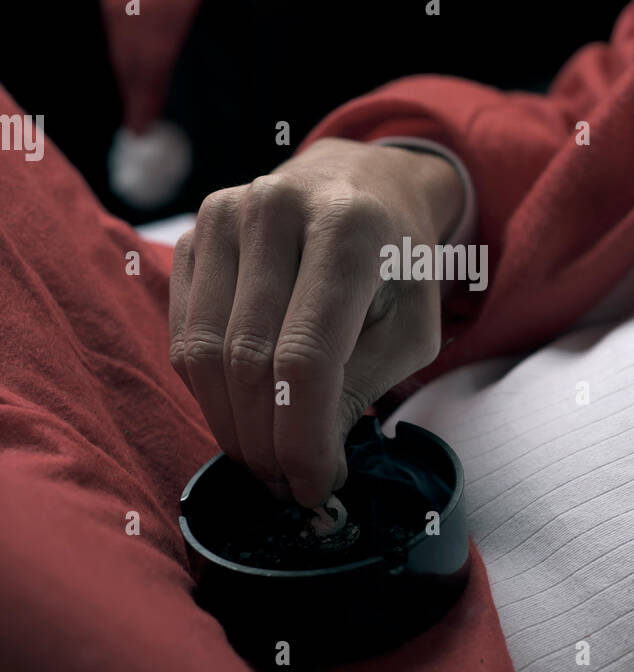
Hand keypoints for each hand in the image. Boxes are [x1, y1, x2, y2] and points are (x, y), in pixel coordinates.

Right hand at [169, 138, 463, 504]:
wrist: (364, 185)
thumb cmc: (396, 266)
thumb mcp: (412, 328)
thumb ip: (364, 389)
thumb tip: (310, 464)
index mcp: (348, 227)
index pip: (305, 357)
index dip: (302, 437)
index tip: (314, 486)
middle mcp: (276, 209)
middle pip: (247, 360)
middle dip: (266, 442)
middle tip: (288, 485)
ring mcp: (224, 216)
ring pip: (202, 354)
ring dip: (231, 427)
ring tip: (266, 460)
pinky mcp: (192, 235)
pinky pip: (183, 337)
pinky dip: (209, 392)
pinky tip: (244, 414)